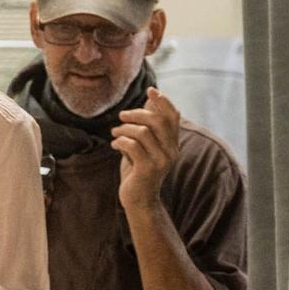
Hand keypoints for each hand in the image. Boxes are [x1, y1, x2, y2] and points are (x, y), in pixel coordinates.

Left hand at [114, 87, 180, 213]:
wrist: (138, 199)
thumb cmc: (138, 170)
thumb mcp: (143, 147)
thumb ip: (147, 128)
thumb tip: (148, 102)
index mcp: (172, 144)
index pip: (173, 117)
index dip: (163, 101)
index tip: (150, 90)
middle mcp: (171, 151)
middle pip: (158, 121)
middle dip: (137, 113)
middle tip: (122, 116)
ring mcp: (161, 161)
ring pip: (142, 132)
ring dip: (124, 128)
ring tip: (115, 132)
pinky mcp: (148, 169)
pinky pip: (132, 145)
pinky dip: (120, 141)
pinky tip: (115, 144)